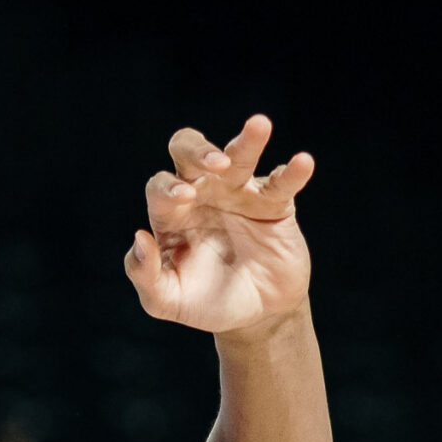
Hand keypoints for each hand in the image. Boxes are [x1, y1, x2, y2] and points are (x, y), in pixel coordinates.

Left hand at [124, 115, 314, 337]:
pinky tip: (302, 163)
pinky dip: (292, 172)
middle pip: (189, 153)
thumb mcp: (167, 300)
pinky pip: (282, 181)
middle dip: (199, 150)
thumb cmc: (205, 303)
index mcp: (171, 215)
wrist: (256, 316)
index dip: (169, 188)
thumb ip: (144, 276)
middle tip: (216, 163)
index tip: (185, 198)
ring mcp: (239, 194)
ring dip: (247, 141)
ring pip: (240, 155)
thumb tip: (139, 238)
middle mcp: (202, 194)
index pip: (161, 187)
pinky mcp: (274, 204)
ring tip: (258, 125)